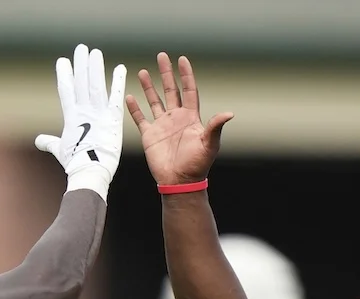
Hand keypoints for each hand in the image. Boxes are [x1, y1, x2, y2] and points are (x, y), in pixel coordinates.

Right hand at [34, 44, 126, 200]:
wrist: (89, 172)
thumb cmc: (75, 163)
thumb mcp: (60, 149)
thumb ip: (49, 142)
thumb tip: (38, 141)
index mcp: (71, 117)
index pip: (66, 90)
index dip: (65, 74)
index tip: (63, 61)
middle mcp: (84, 112)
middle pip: (81, 82)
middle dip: (81, 65)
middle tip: (82, 48)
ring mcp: (98, 114)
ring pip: (96, 85)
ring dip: (95, 68)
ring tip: (95, 52)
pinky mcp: (113, 119)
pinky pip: (116, 97)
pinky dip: (118, 82)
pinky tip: (120, 68)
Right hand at [126, 53, 233, 185]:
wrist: (179, 182)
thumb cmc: (197, 165)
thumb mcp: (209, 144)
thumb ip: (215, 126)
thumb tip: (229, 113)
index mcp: (191, 118)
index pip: (188, 90)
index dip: (186, 75)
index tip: (182, 60)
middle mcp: (176, 118)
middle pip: (171, 90)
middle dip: (166, 73)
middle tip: (162, 56)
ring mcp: (162, 126)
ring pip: (154, 101)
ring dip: (149, 87)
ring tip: (143, 71)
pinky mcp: (150, 136)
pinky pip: (141, 118)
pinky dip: (135, 108)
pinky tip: (130, 96)